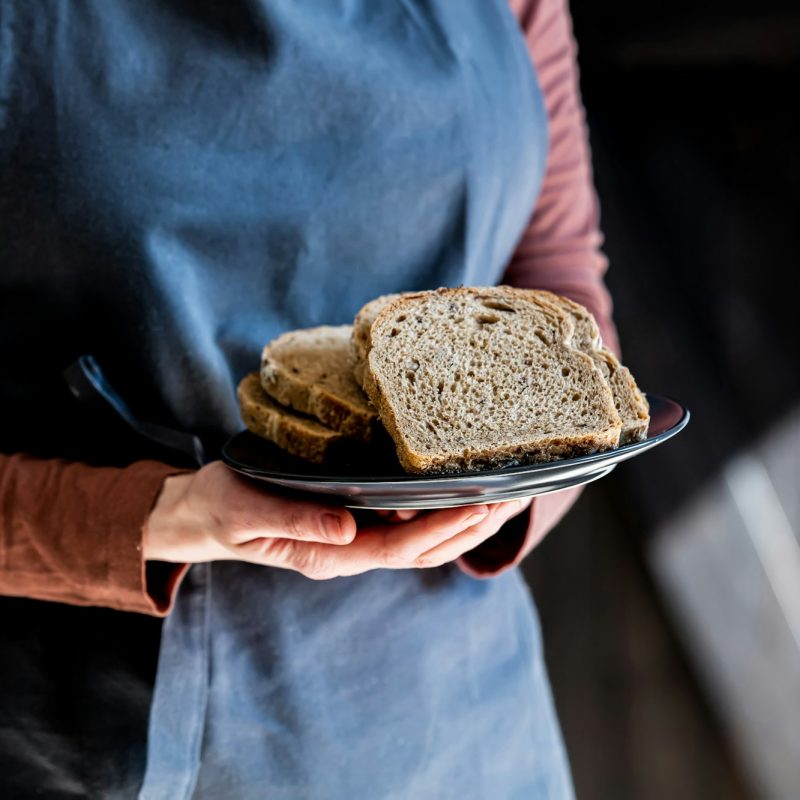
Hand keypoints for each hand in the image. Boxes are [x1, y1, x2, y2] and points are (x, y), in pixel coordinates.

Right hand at [143, 461, 530, 579]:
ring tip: (504, 494)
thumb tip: (349, 530)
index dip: (444, 530)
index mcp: (329, 554)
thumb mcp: (248, 512)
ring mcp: (353, 538)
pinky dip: (439, 511)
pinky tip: (459, 489)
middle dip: (471, 527)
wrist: (203, 513)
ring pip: (421, 539)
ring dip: (465, 522)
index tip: (483, 506)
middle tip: (515, 496)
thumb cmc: (222, 509)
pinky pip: (405, 522)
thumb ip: (296, 522)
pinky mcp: (352, 520)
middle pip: (424, 549)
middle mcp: (350, 549)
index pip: (401, 548)